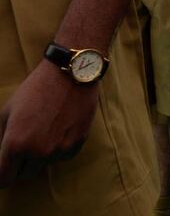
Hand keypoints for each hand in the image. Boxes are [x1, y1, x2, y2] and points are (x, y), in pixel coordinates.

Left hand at [0, 60, 98, 186]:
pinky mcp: (78, 144)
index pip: (3, 179)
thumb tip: (0, 153)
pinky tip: (58, 128)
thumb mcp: (7, 111)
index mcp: (16, 144)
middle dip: (20, 165)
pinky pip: (62, 156)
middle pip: (24, 175)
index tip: (3, 169)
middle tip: (23, 145)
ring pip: (44, 165)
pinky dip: (58, 148)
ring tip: (43, 130)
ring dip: (40, 155)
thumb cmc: (35, 89)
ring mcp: (61, 149)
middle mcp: (39, 152)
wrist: (71, 74)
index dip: (1, 176)